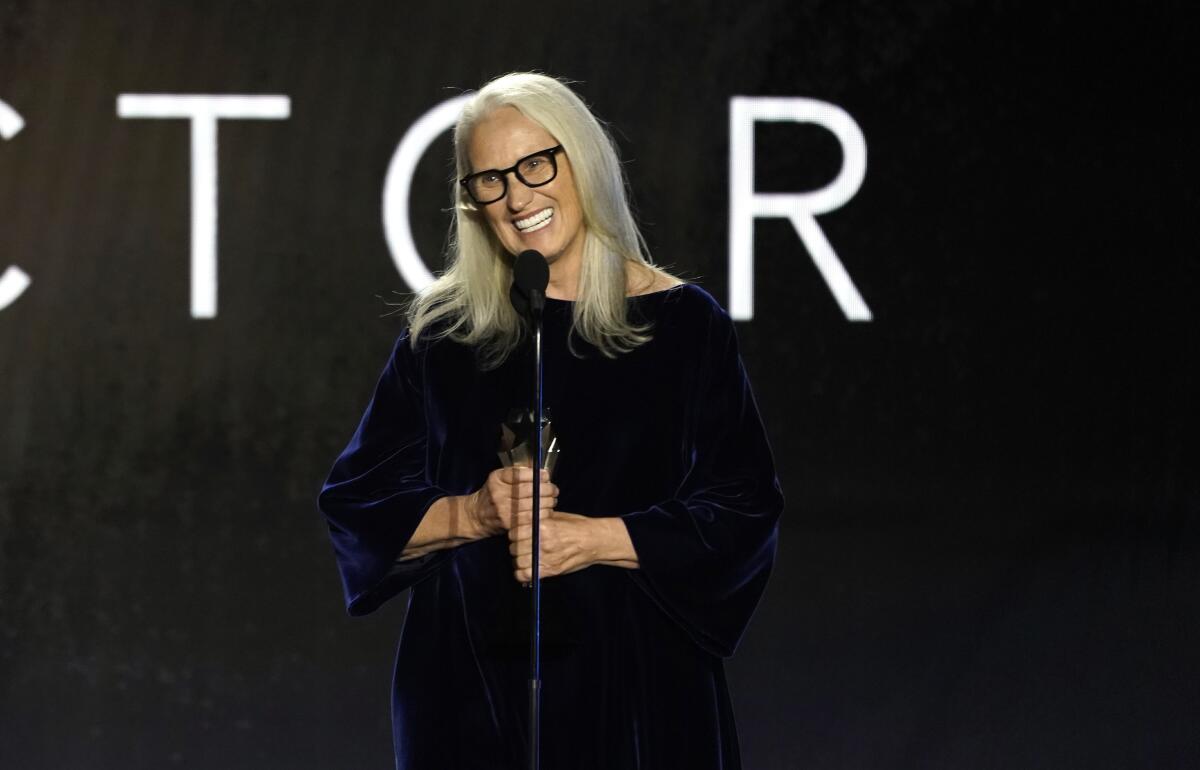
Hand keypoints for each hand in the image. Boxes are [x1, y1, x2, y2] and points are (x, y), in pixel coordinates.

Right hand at [467, 466, 557, 538]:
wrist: (476, 516)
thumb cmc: (492, 494)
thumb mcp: (498, 479)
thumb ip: (516, 474)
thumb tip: (540, 473)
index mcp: (497, 479)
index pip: (519, 474)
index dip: (536, 475)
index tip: (546, 476)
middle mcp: (498, 493)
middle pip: (528, 490)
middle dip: (547, 489)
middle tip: (555, 490)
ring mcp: (503, 510)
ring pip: (532, 506)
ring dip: (547, 503)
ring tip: (553, 500)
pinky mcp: (508, 523)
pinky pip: (530, 518)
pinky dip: (542, 515)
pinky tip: (547, 511)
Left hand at [508, 511, 632, 582]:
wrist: (595, 541)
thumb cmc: (577, 526)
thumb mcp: (556, 517)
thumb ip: (538, 520)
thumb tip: (521, 522)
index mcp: (543, 525)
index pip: (514, 531)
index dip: (514, 533)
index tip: (517, 534)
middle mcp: (543, 542)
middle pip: (514, 547)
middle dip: (515, 546)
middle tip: (521, 546)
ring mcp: (546, 557)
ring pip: (518, 562)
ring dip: (519, 560)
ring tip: (525, 557)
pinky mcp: (551, 570)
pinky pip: (525, 575)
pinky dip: (522, 573)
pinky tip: (527, 568)